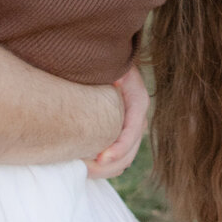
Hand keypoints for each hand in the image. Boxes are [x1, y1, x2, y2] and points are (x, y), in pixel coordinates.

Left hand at [86, 63, 148, 179]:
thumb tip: (94, 86)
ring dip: (107, 168)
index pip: (133, 129)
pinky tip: (88, 163)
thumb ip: (103, 73)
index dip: (119, 147)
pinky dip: (107, 164)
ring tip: (84, 168)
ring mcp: (132, 123)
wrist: (104, 52)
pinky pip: (120, 153)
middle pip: (131, 149)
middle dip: (109, 165)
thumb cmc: (101, 57)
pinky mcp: (121, 128)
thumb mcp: (105, 63)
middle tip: (85, 170)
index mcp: (137, 97)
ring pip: (126, 157)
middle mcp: (138, 113)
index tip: (100, 159)